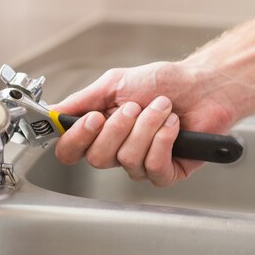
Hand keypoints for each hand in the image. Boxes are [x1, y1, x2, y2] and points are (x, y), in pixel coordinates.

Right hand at [53, 61, 235, 186]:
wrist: (202, 84)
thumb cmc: (163, 82)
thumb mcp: (116, 83)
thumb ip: (82, 100)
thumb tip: (52, 111)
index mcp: (101, 130)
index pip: (71, 151)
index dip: (77, 139)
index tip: (93, 118)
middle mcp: (117, 150)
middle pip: (97, 158)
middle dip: (119, 127)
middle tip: (136, 106)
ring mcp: (141, 164)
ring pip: (127, 159)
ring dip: (147, 126)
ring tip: (162, 108)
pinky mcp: (166, 172)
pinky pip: (152, 167)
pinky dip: (163, 139)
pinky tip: (173, 125)